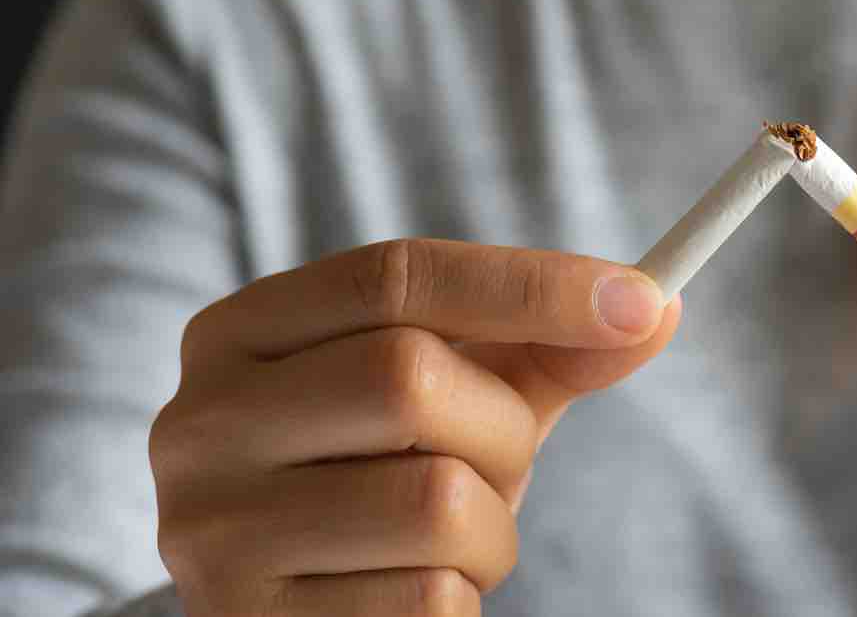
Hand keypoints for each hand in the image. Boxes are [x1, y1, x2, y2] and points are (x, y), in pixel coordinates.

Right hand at [150, 238, 677, 614]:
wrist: (291, 611)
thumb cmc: (382, 476)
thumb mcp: (457, 394)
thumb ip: (545, 346)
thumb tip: (657, 305)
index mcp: (242, 332)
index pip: (396, 273)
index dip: (530, 283)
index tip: (643, 300)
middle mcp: (200, 420)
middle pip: (408, 377)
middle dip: (502, 429)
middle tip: (503, 463)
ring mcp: (211, 528)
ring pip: (434, 501)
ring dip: (489, 530)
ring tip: (450, 540)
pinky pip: (426, 601)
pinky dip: (460, 599)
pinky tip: (411, 591)